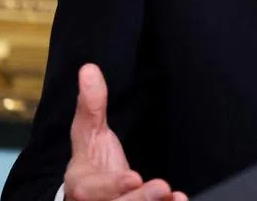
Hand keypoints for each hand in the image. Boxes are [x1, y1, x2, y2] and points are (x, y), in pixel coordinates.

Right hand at [65, 63, 186, 200]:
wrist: (90, 196)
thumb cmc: (91, 162)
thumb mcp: (88, 133)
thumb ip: (91, 105)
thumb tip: (89, 69)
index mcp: (81, 185)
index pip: (91, 190)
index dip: (111, 186)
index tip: (133, 177)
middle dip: (139, 199)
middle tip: (161, 186)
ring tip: (175, 197)